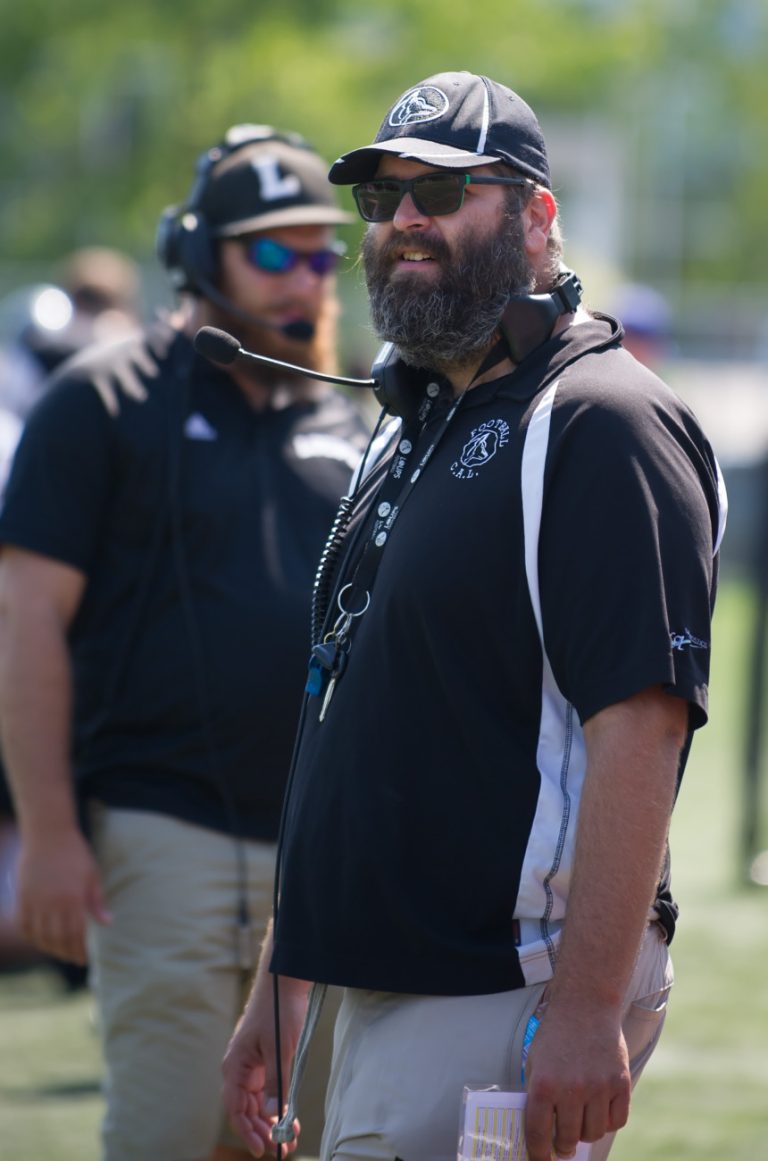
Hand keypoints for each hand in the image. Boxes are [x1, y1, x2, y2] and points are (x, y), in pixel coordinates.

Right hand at [15, 828, 110, 963]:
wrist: (49, 833)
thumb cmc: (75, 852)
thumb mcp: (92, 875)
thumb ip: (97, 902)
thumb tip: (107, 923)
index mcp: (73, 898)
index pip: (76, 935)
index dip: (80, 950)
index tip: (85, 958)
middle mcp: (53, 903)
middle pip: (58, 939)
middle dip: (67, 953)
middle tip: (74, 958)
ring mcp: (35, 900)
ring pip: (40, 936)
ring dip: (49, 948)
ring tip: (59, 951)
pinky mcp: (22, 896)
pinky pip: (23, 924)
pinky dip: (30, 936)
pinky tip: (38, 940)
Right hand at [222, 977, 308, 1156]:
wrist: (285, 982)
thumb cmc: (278, 1010)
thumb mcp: (280, 1049)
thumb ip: (276, 1083)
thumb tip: (273, 1116)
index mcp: (236, 1066)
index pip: (235, 1108)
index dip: (247, 1131)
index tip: (262, 1149)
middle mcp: (240, 1069)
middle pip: (247, 1110)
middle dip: (262, 1131)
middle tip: (282, 1148)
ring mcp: (253, 1066)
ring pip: (258, 1103)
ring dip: (271, 1121)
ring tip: (290, 1138)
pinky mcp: (265, 1061)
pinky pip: (268, 1091)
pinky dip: (278, 1106)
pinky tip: (291, 1118)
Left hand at [524, 1004, 630, 1160]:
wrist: (586, 1005)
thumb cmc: (556, 1034)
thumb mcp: (535, 1062)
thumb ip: (537, 1095)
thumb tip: (540, 1132)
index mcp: (544, 1084)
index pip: (539, 1134)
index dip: (538, 1154)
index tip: (540, 1160)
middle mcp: (571, 1089)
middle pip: (568, 1139)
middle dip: (563, 1145)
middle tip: (563, 1144)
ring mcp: (598, 1087)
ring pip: (593, 1133)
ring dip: (585, 1132)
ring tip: (580, 1120)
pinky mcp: (621, 1083)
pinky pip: (617, 1121)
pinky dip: (608, 1121)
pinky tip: (600, 1110)